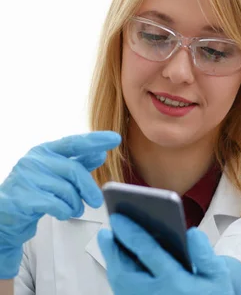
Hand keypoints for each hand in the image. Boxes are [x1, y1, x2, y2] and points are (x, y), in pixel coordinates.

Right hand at [0, 131, 121, 278]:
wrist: (7, 217)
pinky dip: (65, 211)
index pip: (74, 142)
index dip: (95, 140)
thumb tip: (100, 154)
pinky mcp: (21, 198)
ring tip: (74, 209)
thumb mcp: (57, 175)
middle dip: (89, 187)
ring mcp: (25, 178)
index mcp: (44, 151)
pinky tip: (63, 214)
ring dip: (76, 203)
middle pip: (74, 170)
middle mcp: (33, 160)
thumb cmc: (36, 193)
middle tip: (97, 201)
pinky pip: (55, 204)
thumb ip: (78, 164)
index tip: (115, 138)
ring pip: (66, 190)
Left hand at [97, 214, 240, 294]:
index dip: (130, 232)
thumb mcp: (218, 275)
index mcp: (175, 282)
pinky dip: (118, 275)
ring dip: (113, 262)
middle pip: (124, 270)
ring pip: (120, 283)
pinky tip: (120, 261)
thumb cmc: (213, 294)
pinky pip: (123, 291)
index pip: (148, 252)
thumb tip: (191, 233)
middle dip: (112, 250)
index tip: (118, 218)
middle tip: (105, 232)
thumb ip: (205, 254)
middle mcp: (155, 294)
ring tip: (109, 242)